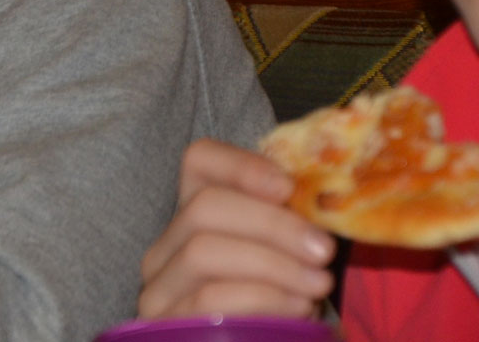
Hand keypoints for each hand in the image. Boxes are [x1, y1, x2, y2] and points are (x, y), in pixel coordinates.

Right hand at [138, 138, 336, 319]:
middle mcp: (167, 246)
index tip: (288, 187)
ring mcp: (160, 286)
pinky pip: (208, 297)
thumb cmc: (284, 312)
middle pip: (203, 207)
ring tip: (317, 283)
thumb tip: (319, 196)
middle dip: (270, 225)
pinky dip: (261, 298)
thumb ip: (293, 227)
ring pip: (201, 251)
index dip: (241, 164)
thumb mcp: (290, 261)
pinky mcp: (164, 322)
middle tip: (322, 249)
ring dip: (271, 264)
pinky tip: (298, 307)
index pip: (200, 161)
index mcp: (197, 217)